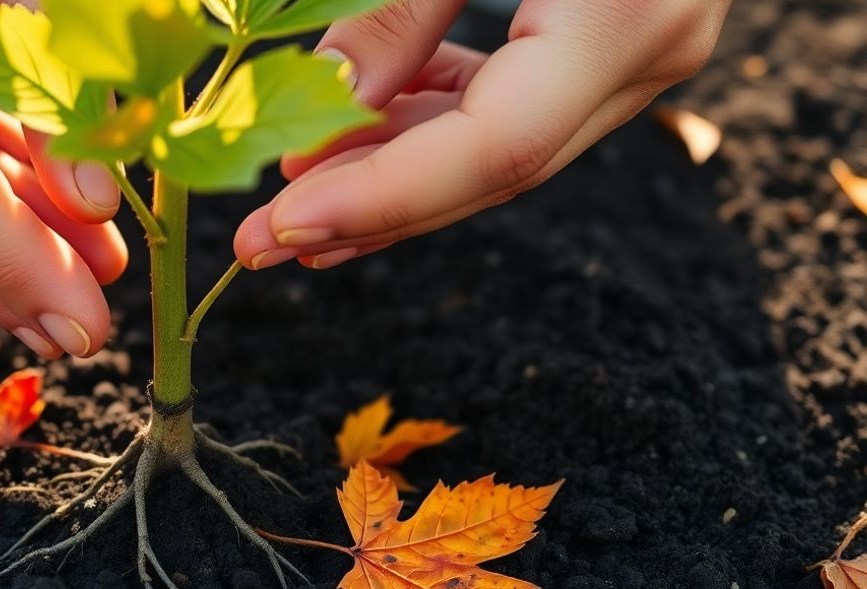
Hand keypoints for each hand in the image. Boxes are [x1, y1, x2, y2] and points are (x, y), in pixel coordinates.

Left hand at [234, 0, 730, 270]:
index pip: (495, 146)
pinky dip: (432, 120)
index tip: (280, 226)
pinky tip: (357, 132)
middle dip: (369, 211)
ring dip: (392, 174)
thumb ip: (403, 3)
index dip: (382, 197)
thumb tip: (332, 97)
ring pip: (501, 147)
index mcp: (625, 13)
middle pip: (494, 169)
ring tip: (291, 202)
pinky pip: (516, 104)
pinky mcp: (616, 37)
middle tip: (258, 245)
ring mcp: (642, 50)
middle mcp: (650, 51)